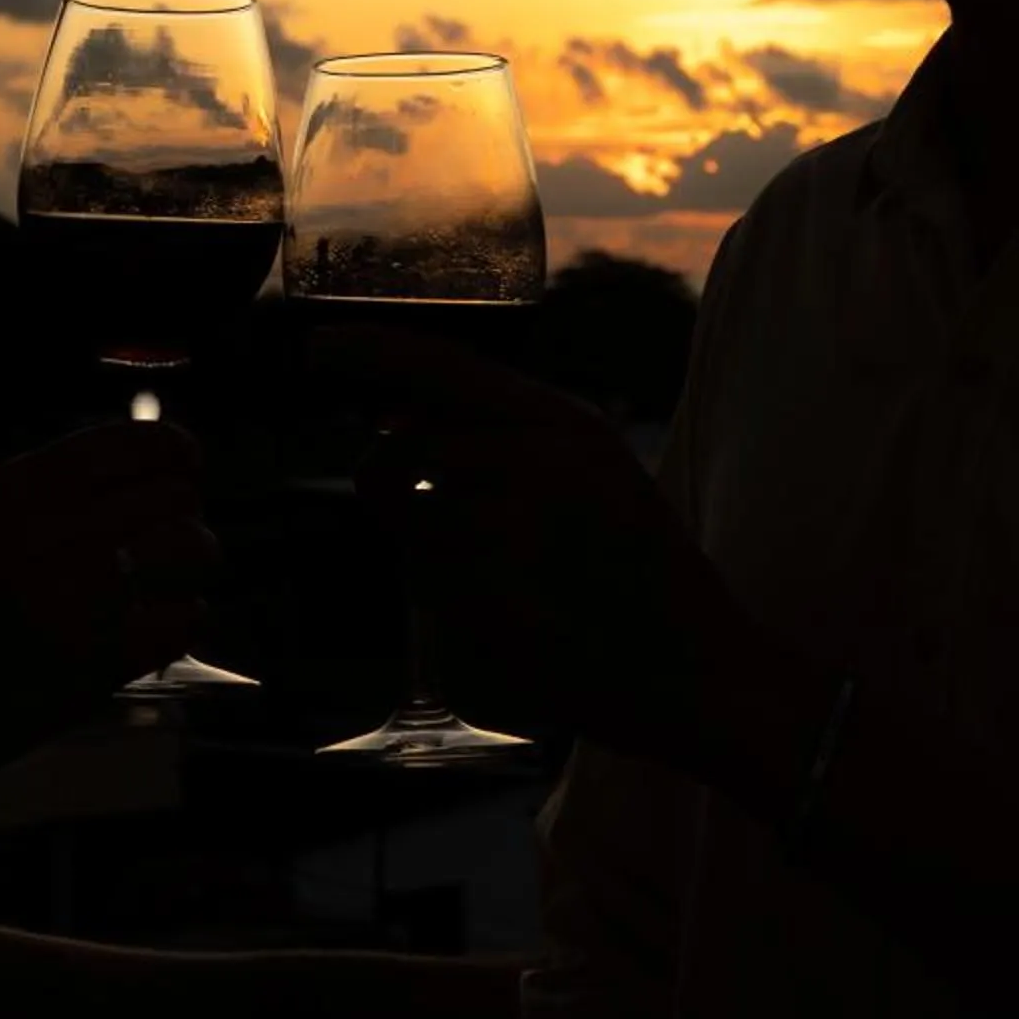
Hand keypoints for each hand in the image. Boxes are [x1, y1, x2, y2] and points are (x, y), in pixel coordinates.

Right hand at [0, 420, 217, 796]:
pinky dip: (184, 619)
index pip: (125, 444)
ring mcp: (73, 603)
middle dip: (182, 513)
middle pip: (171, 495)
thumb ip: (32, 498)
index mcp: (5, 493)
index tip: (186, 463)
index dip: (171, 449)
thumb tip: (131, 470)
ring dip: (196, 560)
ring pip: (190, 549)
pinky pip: (184, 620)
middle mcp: (44, 537)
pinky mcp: (94, 668)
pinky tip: (164, 624)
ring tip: (180, 577)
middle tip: (175, 535)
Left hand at [314, 323, 753, 770]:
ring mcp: (515, 529)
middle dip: (391, 485)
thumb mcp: (596, 476)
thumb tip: (397, 421)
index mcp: (567, 424)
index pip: (446, 369)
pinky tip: (510, 615)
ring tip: (499, 578)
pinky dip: (448, 601)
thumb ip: (506, 439)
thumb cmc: (645, 577)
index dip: (373, 352)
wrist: (701, 671)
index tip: (317, 347)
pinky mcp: (494, 598)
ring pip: (408, 524)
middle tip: (424, 514)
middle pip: (400, 454)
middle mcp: (539, 461)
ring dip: (428, 551)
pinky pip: (427, 586)